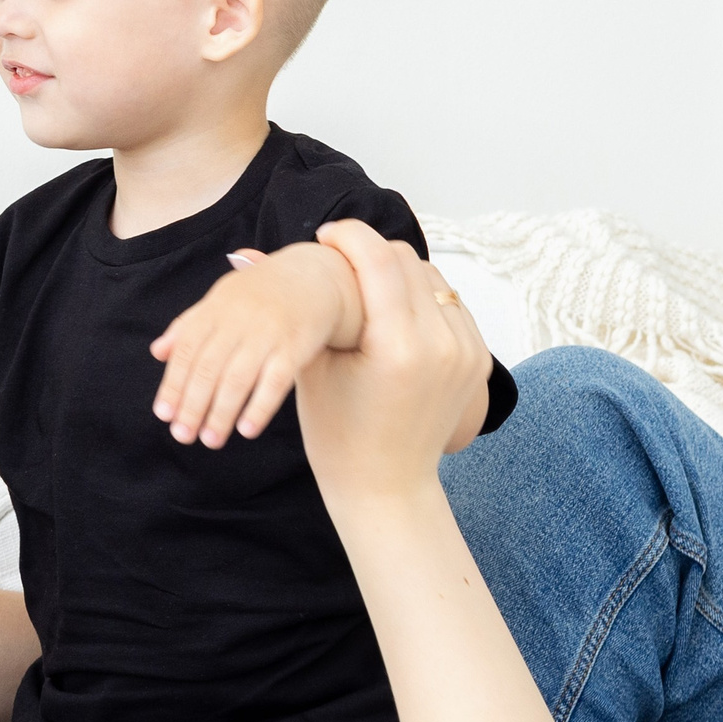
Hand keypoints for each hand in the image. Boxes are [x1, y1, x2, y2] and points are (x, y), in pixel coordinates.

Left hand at [150, 242, 361, 446]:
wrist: (314, 276)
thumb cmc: (259, 294)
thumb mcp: (220, 300)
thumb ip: (188, 326)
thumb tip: (157, 352)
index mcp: (215, 308)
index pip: (186, 351)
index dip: (173, 384)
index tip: (163, 414)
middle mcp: (239, 320)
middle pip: (208, 369)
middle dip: (192, 406)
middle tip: (182, 435)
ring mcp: (268, 333)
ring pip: (238, 379)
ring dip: (221, 414)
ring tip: (210, 440)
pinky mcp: (297, 346)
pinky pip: (275, 382)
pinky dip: (259, 408)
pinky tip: (246, 430)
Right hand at [293, 221, 490, 504]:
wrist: (385, 485)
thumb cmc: (336, 434)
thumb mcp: (311, 367)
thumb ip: (298, 307)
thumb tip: (245, 251)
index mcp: (400, 348)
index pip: (380, 261)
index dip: (349, 237)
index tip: (325, 236)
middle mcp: (442, 345)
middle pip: (409, 262)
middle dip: (371, 252)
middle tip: (338, 260)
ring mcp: (466, 352)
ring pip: (432, 278)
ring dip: (398, 271)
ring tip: (364, 284)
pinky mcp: (477, 358)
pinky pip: (450, 305)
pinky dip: (420, 297)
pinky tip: (391, 309)